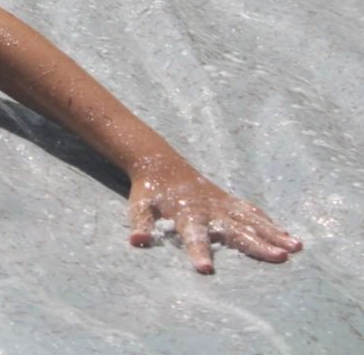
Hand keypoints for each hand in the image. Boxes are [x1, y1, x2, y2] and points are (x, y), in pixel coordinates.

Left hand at [127, 157, 302, 272]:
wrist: (159, 162)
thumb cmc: (149, 192)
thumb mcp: (139, 208)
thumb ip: (141, 224)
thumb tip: (136, 241)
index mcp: (186, 215)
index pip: (193, 237)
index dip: (199, 253)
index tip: (207, 270)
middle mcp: (209, 210)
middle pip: (236, 231)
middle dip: (258, 245)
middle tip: (280, 258)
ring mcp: (222, 204)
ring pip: (252, 220)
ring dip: (274, 234)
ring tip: (296, 248)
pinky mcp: (228, 200)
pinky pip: (251, 211)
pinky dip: (268, 222)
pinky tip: (286, 236)